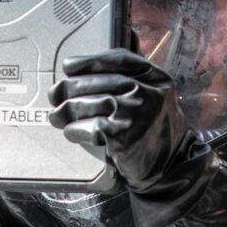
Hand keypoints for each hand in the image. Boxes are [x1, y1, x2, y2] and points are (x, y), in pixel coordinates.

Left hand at [55, 49, 198, 193]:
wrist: (171, 166)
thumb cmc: (156, 130)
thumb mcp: (156, 95)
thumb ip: (134, 78)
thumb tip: (86, 72)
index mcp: (156, 78)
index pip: (117, 60)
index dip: (88, 60)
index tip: (69, 66)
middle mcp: (146, 92)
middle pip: (95, 81)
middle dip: (68, 89)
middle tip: (54, 96)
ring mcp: (133, 113)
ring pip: (86, 103)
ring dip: (65, 111)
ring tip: (57, 116)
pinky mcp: (121, 135)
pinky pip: (86, 127)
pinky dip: (74, 130)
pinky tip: (71, 131)